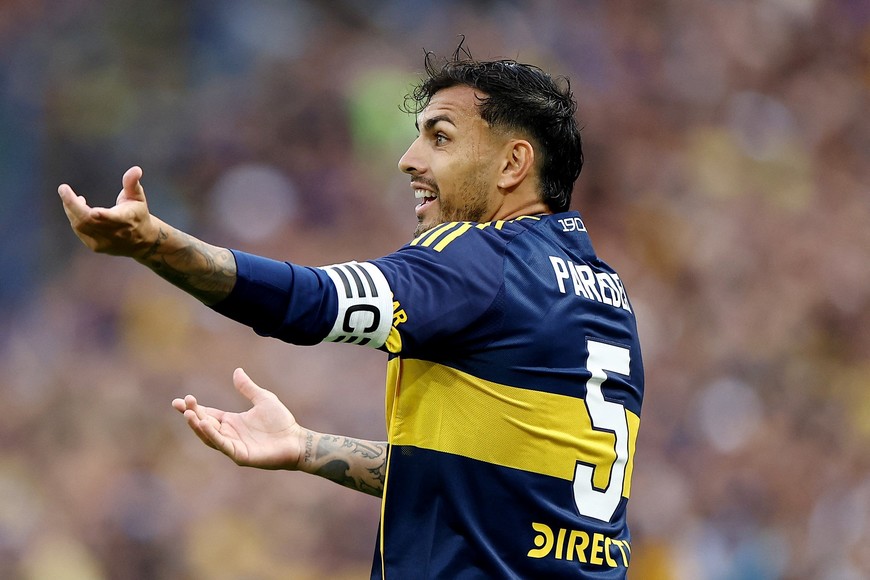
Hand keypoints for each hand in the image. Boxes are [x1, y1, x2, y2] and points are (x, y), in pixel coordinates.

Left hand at [58, 166, 158, 256]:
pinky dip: (75, 218)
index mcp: (126, 220)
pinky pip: (79, 230)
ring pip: (80, 225)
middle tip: (63, 189)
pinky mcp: (96, 247)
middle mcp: (115, 234)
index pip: (111, 219)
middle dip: (72, 204)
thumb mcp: (138, 198)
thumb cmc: (138, 214)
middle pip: (87, 220)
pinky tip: (78, 209)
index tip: (88, 206)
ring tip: (72, 197)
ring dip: (71, 209)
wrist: (142, 242)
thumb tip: (136, 169)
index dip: (101, 215)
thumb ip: (132, 183)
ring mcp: (104, 242)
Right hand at [172, 368, 304, 469]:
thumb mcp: (263, 399)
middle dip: (192, 414)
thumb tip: (237, 371)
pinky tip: (204, 425)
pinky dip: (212, 436)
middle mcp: (229, 434)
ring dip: (198, 426)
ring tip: (189, 414)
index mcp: (231, 422)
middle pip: (204, 424)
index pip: (207, 414)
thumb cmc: (280, 422)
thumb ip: (248, 388)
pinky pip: (222, 445)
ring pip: (209, 436)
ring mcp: (233, 445)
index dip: (193, 408)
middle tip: (184, 403)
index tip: (179, 401)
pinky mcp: (239, 455)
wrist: (295, 439)